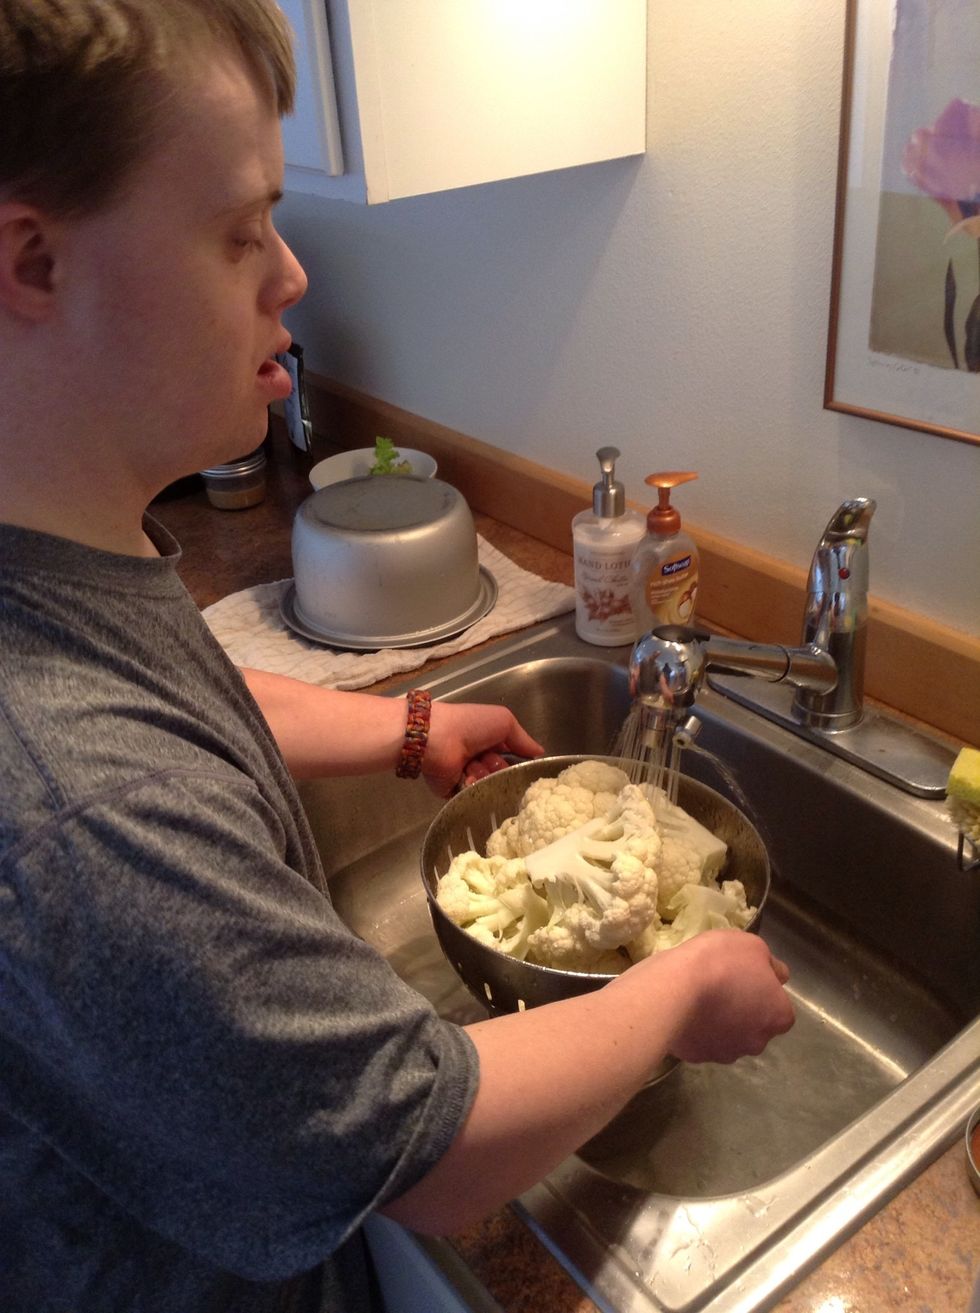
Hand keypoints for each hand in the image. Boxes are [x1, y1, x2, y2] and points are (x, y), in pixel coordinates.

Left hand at [421, 702, 543, 796]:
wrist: (436, 738)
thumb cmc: (471, 725)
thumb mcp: (505, 722)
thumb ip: (524, 740)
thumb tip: (541, 753)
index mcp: (488, 741)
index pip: (510, 759)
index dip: (517, 763)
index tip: (524, 767)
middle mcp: (478, 758)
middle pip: (501, 775)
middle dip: (500, 770)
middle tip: (492, 762)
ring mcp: (465, 775)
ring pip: (488, 786)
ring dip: (484, 776)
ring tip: (474, 766)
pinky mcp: (452, 790)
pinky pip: (471, 797)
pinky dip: (471, 788)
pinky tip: (466, 777)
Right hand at [649, 929, 793, 1064]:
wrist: (676, 987)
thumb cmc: (721, 962)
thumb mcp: (753, 946)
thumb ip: (770, 965)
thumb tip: (777, 976)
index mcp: (779, 1016)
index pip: (779, 1008)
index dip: (762, 992)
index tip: (744, 978)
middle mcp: (758, 1042)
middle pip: (755, 1027)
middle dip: (743, 1012)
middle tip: (723, 989)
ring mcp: (727, 1054)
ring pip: (728, 1038)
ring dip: (720, 1024)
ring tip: (700, 1000)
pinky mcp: (699, 1057)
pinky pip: (701, 1043)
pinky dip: (697, 1030)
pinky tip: (685, 1012)